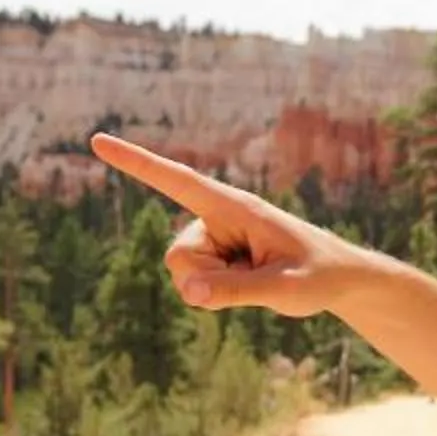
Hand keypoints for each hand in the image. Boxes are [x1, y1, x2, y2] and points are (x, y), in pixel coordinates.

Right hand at [93, 133, 366, 317]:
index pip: (176, 179)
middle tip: (254, 281)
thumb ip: (235, 291)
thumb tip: (189, 292)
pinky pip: (196, 285)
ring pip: (185, 274)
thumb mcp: (284, 288)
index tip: (97, 141)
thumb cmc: (319, 275)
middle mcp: (218, 217)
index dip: (136, 163)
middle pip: (179, 256)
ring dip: (214, 289)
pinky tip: (252, 284)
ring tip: (259, 280)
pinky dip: (218, 294)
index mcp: (234, 206)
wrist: (340, 281)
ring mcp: (216, 238)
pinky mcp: (217, 257)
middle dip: (203, 281)